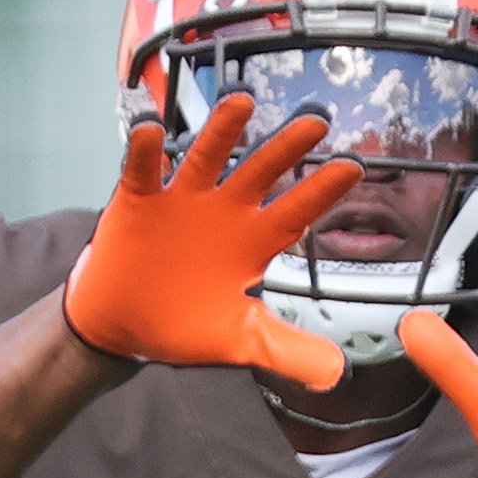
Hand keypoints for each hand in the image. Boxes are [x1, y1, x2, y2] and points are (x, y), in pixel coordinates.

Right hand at [64, 91, 362, 389]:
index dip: (322, 191)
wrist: (123, 326)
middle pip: (259, 172)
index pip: (295, 212)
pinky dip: (145, 151)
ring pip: (206, 158)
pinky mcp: (139, 201)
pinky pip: (143, 170)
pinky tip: (151, 129)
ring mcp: (182, 201)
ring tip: (242, 103)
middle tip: (317, 122)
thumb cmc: (183, 324)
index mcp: (253, 242)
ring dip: (222, 131)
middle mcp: (223, 212)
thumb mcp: (239, 341)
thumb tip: (336, 373)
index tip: (354, 167)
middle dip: (286, 148)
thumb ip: (286, 351)